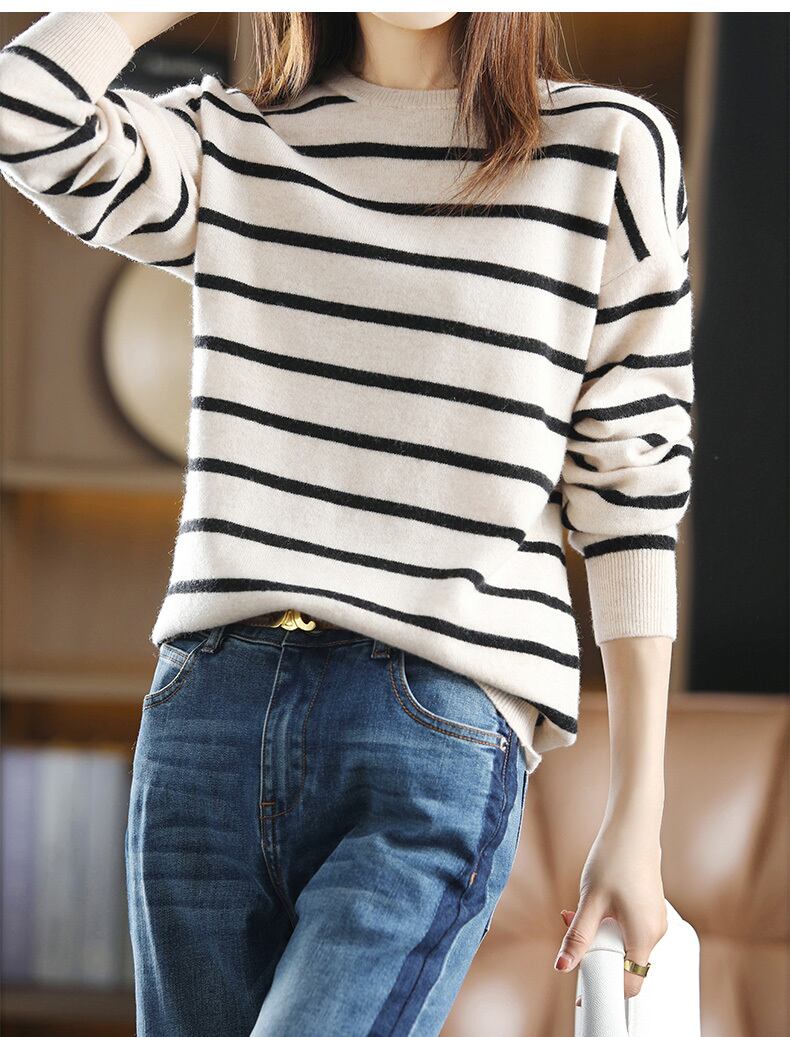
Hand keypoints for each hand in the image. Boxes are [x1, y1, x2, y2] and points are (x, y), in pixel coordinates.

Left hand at [553, 818, 668, 1006]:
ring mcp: (654, 920)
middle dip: (594, 953)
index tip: (582, 990)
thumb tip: (563, 966)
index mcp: (644, 936)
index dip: (605, 991)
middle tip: (570, 928)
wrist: (633, 826)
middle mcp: (655, 932)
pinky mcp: (649, 908)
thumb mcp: (590, 900)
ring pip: (623, 942)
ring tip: (576, 911)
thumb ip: (578, 937)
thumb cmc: (615, 859)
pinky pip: (629, 928)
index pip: (629, 983)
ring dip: (598, 934)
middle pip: (624, 963)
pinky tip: (593, 903)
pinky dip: (608, 923)